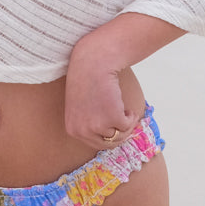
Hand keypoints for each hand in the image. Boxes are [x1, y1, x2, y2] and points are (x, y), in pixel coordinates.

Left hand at [64, 33, 139, 150]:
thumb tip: (109, 137)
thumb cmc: (88, 80)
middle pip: (109, 143)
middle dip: (120, 133)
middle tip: (125, 119)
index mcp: (73, 130)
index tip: (116, 125)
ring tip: (125, 109)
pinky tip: (128, 106)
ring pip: (120, 135)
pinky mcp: (112, 118)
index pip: (96, 143)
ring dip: (126, 123)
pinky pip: (128, 125)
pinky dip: (131, 117)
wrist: (93, 62)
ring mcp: (97, 126)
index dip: (109, 134)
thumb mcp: (81, 106)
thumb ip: (90, 122)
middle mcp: (82, 131)